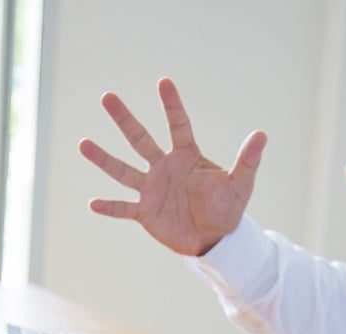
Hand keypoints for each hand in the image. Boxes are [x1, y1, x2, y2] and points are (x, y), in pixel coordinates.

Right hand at [79, 79, 266, 255]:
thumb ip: (247, 161)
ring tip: (83, 144)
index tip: (164, 82)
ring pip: (124, 171)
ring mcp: (152, 190)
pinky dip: (110, 207)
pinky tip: (92, 202)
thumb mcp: (239, 185)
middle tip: (107, 97)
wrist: (214, 238)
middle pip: (141, 140)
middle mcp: (165, 168)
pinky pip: (124, 208)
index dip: (172, 106)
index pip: (178, 126)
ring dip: (104, 159)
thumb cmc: (227, 208)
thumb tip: (262, 134)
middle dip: (125, 120)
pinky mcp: (146, 213)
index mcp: (187, 157)